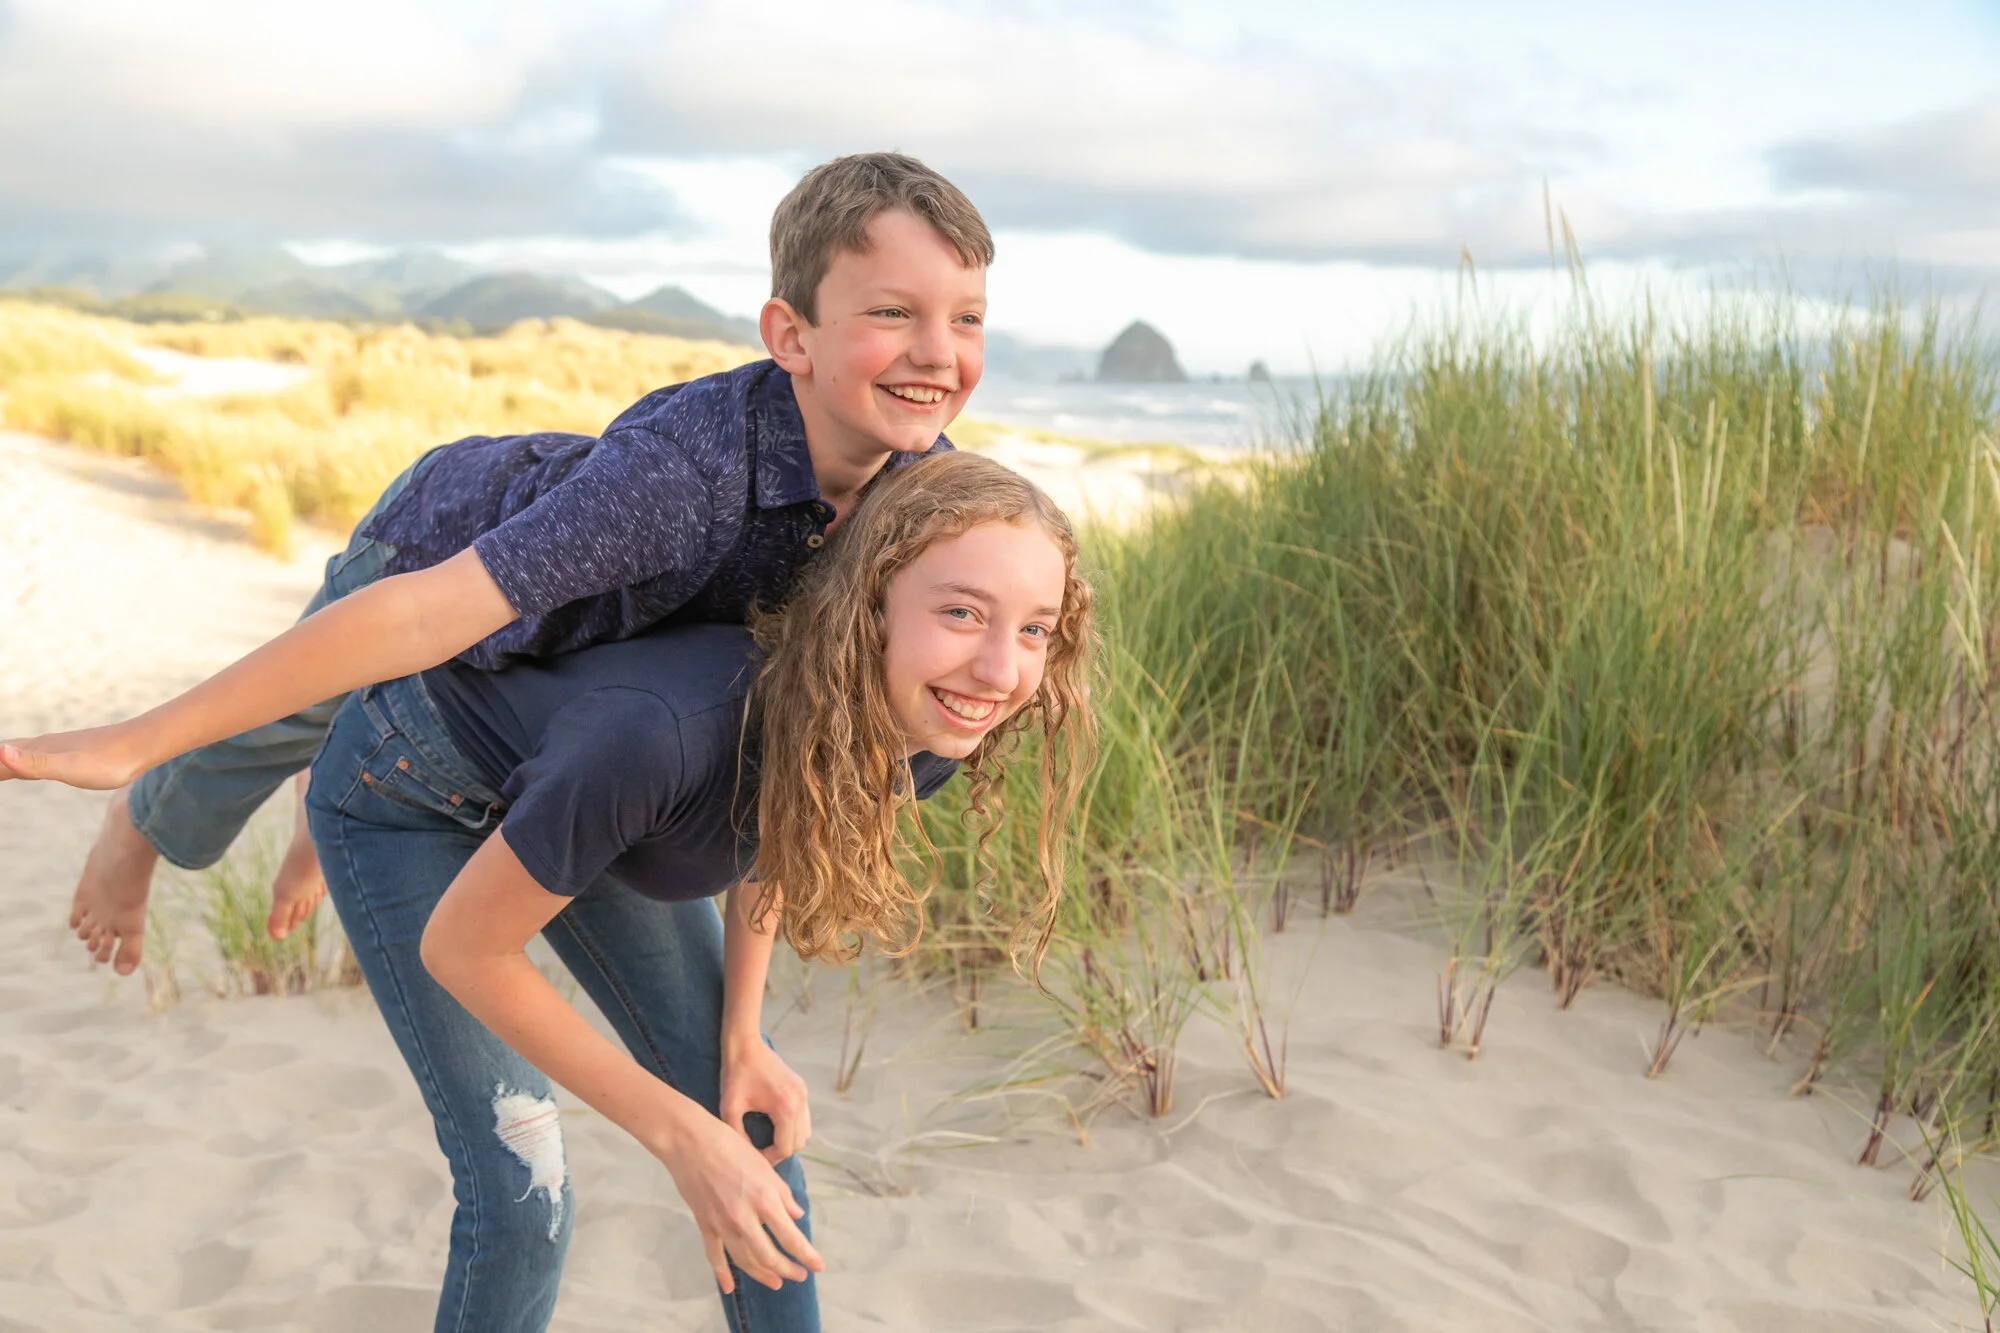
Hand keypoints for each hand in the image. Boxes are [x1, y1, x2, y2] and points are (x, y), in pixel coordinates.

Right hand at [0, 723, 149, 789]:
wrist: (144, 745)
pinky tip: (14, 762)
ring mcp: (50, 748)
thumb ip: (35, 763)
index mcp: (33, 751)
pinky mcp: (64, 753)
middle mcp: (37, 746)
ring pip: (9, 752)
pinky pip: (26, 756)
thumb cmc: (110, 760)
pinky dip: (9, 760)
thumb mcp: (71, 767)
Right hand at [656, 1109, 823, 1293]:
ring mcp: (722, 1224)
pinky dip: (722, 1273)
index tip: (818, 1266)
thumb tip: (797, 1216)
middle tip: (800, 1275)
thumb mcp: (764, 1165)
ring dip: (762, 1274)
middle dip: (787, 1270)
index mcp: (764, 1199)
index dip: (806, 1255)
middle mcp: (744, 1217)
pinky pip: (714, 1255)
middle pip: (769, 1255)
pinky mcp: (705, 1225)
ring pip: (745, 1259)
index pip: (790, 1237)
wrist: (689, 1142)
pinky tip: (729, 1287)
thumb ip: (782, 1194)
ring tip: (776, 1282)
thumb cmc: (730, 1146)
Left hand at [721, 1035, 811, 1165]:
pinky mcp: (802, 1088)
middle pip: (798, 1143)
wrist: (745, 1044)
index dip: (769, 1159)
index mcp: (785, 1107)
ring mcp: (803, 1094)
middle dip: (779, 1152)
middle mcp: (800, 1101)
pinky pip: (803, 1118)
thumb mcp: (730, 1108)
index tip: (752, 1158)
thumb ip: (739, 1136)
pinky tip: (773, 1126)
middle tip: (759, 1153)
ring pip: (804, 1132)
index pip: (785, 1148)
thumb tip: (748, 1156)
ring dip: (788, 1140)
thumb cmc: (734, 1075)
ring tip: (766, 1141)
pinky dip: (792, 1127)